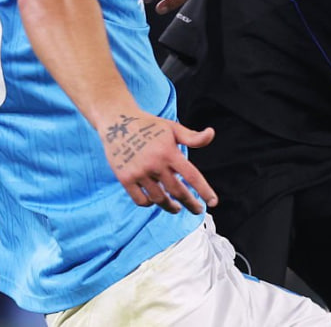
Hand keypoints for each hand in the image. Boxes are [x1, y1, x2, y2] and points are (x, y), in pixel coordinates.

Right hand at [97, 111, 218, 214]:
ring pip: (159, 199)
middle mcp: (155, 163)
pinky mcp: (125, 178)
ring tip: (177, 208)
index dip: (204, 191)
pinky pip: (141, 200)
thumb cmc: (149, 125)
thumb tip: (211, 133)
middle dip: (191, 204)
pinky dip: (150, 203)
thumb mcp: (172, 128)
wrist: (116, 121)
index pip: (192, 176)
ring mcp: (139, 172)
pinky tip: (156, 201)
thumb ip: (192, 137)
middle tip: (198, 210)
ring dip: (171, 207)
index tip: (213, 202)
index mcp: (169, 152)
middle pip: (177, 192)